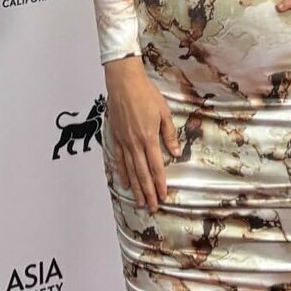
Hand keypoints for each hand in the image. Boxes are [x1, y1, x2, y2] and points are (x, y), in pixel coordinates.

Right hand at [104, 57, 180, 212]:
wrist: (124, 83)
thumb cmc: (146, 94)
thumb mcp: (164, 112)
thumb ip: (169, 134)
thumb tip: (175, 153)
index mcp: (149, 137)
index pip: (156, 166)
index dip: (160, 183)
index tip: (163, 196)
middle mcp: (134, 143)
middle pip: (142, 173)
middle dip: (148, 192)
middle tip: (151, 207)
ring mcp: (123, 141)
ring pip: (130, 170)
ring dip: (136, 188)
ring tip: (139, 202)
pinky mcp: (115, 137)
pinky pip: (118, 159)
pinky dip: (122, 173)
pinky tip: (125, 183)